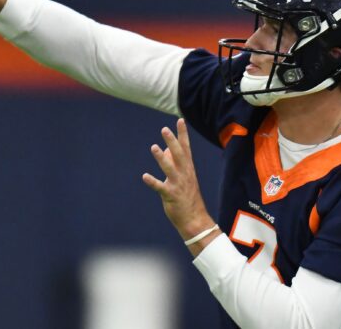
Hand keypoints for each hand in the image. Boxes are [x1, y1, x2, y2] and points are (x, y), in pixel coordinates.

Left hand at [142, 119, 218, 253]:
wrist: (195, 220)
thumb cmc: (188, 197)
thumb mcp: (184, 177)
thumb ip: (175, 163)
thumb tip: (165, 149)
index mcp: (188, 169)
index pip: (186, 148)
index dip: (182, 134)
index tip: (180, 120)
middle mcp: (184, 174)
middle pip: (178, 154)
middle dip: (172, 141)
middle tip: (165, 129)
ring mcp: (178, 185)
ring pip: (169, 168)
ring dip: (161, 158)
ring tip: (154, 147)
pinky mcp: (171, 196)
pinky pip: (161, 187)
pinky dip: (153, 182)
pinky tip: (145, 176)